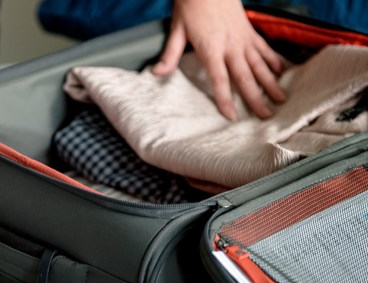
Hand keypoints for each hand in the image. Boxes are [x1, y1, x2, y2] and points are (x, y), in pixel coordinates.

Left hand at [152, 0, 285, 119]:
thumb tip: (157, 73)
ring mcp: (243, 38)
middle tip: (266, 116)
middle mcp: (231, 45)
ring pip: (261, 64)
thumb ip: (170, 54)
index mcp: (212, 48)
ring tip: (281, 99)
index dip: (226, 98)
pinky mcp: (250, 31)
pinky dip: (274, 61)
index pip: (220, 79)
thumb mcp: (177, 29)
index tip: (233, 116)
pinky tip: (281, 73)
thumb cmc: (191, 4)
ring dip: (271, 83)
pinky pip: (265, 49)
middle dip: (256, 98)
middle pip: (245, 77)